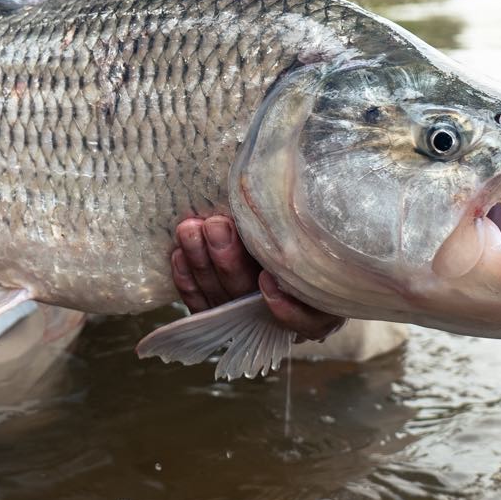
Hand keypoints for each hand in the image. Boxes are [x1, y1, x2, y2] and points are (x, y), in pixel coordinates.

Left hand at [169, 214, 343, 342]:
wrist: (292, 242)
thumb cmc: (313, 233)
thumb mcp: (318, 227)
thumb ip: (303, 219)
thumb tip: (292, 178)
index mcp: (321, 304)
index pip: (312, 320)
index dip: (290, 310)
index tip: (267, 279)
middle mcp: (287, 318)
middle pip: (254, 303)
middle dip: (229, 264)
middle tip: (215, 226)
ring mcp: (250, 321)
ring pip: (222, 302)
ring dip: (202, 265)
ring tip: (189, 230)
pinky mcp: (221, 318)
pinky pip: (201, 306)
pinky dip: (189, 282)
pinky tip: (179, 254)